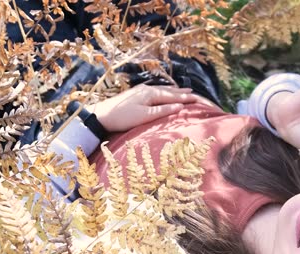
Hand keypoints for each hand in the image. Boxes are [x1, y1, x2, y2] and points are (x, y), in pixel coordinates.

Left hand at [90, 84, 209, 132]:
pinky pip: (155, 91)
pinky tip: (163, 92)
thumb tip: (179, 107)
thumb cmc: (123, 117)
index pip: (173, 97)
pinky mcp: (135, 94)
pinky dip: (164, 92)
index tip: (198, 100)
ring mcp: (141, 91)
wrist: (101, 115)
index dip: (186, 99)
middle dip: (182, 93)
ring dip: (173, 91)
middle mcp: (147, 89)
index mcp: (151, 94)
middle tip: (194, 94)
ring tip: (183, 91)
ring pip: (162, 90)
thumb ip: (162, 111)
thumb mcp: (145, 116)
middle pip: (169, 91)